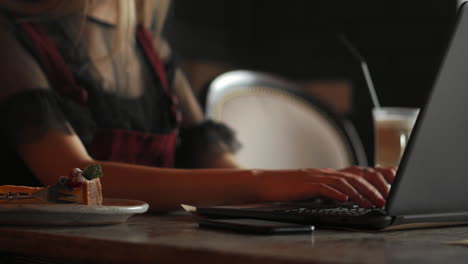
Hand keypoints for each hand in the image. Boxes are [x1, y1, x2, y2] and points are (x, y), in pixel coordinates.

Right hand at [256, 166, 396, 207]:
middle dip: (372, 188)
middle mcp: (323, 173)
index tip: (387, 190)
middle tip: (385, 200)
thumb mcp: (312, 188)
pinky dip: (336, 193)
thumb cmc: (286, 188)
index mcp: (327, 174)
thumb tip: (346, 196)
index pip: (355, 173)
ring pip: (343, 182)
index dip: (373, 180)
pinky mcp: (304, 186)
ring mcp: (314, 178)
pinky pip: (323, 188)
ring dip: (360, 193)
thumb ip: (328, 189)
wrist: (264, 183)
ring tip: (371, 203)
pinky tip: (345, 199)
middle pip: (354, 177)